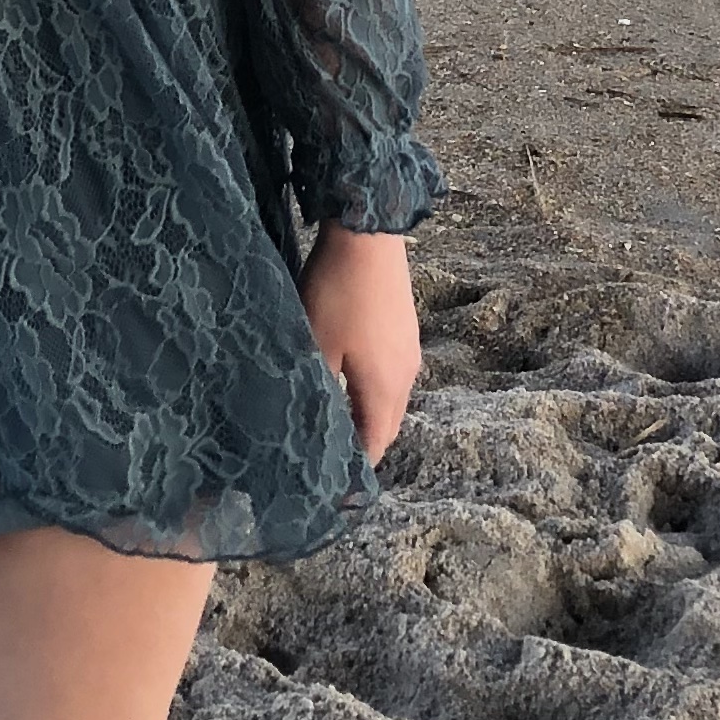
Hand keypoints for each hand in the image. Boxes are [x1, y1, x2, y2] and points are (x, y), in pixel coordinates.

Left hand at [300, 225, 421, 463]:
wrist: (368, 233)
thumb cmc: (337, 293)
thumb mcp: (315, 346)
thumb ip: (316, 390)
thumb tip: (309, 425)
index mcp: (385, 388)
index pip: (375, 444)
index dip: (356, 468)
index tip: (333, 486)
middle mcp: (405, 374)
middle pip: (387, 425)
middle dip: (364, 445)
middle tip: (333, 459)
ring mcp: (409, 349)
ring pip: (391, 400)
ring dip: (368, 416)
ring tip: (337, 423)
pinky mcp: (405, 328)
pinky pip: (393, 376)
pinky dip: (373, 391)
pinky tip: (349, 382)